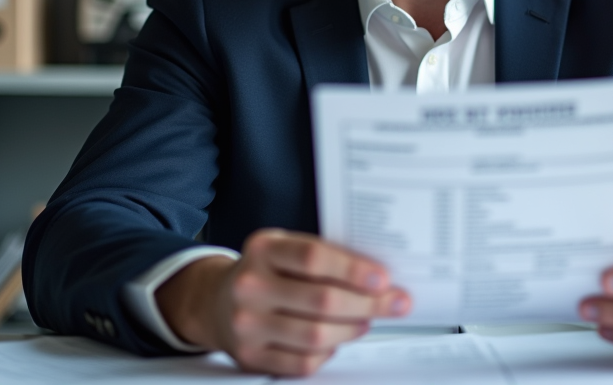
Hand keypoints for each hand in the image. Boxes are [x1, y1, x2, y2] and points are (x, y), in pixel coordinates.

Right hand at [156, 229, 410, 376]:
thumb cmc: (266, 272)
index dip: (352, 269)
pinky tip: (337, 339)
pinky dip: (329, 352)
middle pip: (321, 300)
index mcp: (263, 249)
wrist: (216, 302)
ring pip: (316, 335)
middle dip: (368, 304)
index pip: (313, 258)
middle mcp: (250, 285)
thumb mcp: (285, 249)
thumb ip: (323, 257)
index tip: (383, 278)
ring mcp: (246, 324)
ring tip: (368, 320)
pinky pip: (302, 362)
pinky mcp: (249, 356)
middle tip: (395, 303)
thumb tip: (377, 277)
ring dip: (353, 329)